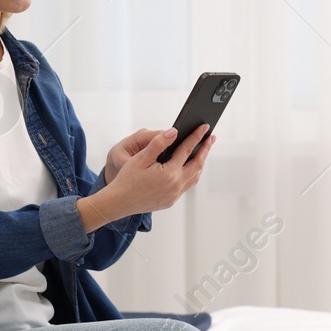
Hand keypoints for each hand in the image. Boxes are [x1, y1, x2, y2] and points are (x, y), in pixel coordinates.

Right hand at [89, 124, 213, 221]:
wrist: (119, 203)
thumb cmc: (127, 179)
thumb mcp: (141, 158)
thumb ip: (158, 143)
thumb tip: (174, 132)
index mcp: (169, 173)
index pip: (187, 150)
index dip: (196, 137)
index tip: (204, 127)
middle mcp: (175, 186)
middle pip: (197, 164)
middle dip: (205, 149)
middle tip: (211, 137)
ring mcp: (174, 195)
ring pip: (194, 177)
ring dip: (200, 163)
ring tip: (203, 151)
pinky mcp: (171, 201)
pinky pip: (186, 186)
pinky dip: (191, 174)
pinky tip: (189, 168)